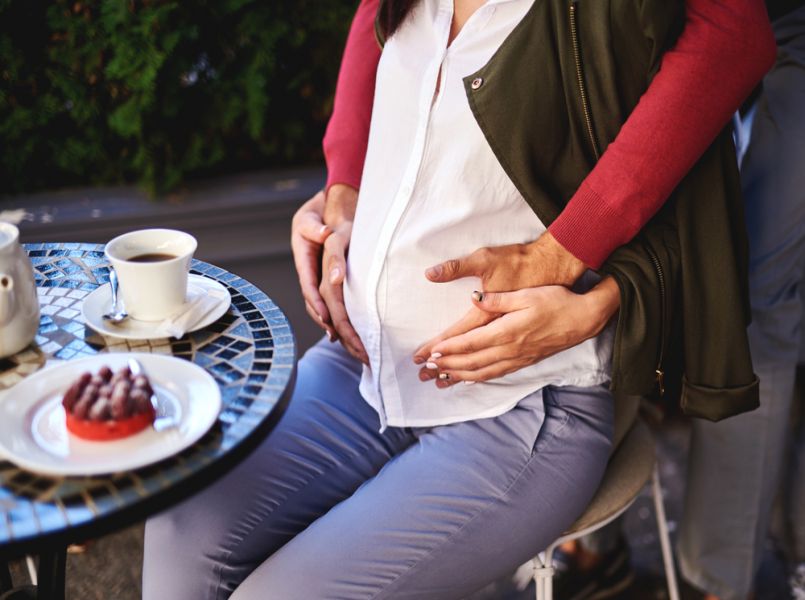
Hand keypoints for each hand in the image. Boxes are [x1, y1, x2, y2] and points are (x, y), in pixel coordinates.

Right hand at [290, 185, 367, 362]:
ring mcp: (318, 282)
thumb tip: (326, 235)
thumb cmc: (313, 216)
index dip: (318, 304)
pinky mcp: (327, 284)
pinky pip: (332, 306)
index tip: (328, 319)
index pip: (309, 287)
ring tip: (354, 347)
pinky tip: (349, 337)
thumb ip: (315, 229)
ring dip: (338, 329)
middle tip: (346, 342)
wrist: (316, 215)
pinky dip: (340, 321)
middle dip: (332, 326)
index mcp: (303, 262)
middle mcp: (310, 276)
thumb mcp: (309, 219)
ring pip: (325, 310)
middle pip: (318, 306)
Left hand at [413, 232, 588, 363]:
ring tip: (439, 379)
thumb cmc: (556, 301)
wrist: (583, 318)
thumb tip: (475, 298)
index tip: (430, 353)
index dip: (448, 349)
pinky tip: (468, 380)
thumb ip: (499, 299)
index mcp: (507, 331)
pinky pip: (497, 374)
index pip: (470, 343)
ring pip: (482, 371)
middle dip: (446, 366)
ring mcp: (518, 358)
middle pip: (471, 361)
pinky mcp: (525, 361)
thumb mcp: (527, 294)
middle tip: (425, 370)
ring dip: (458, 376)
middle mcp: (511, 349)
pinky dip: (479, 378)